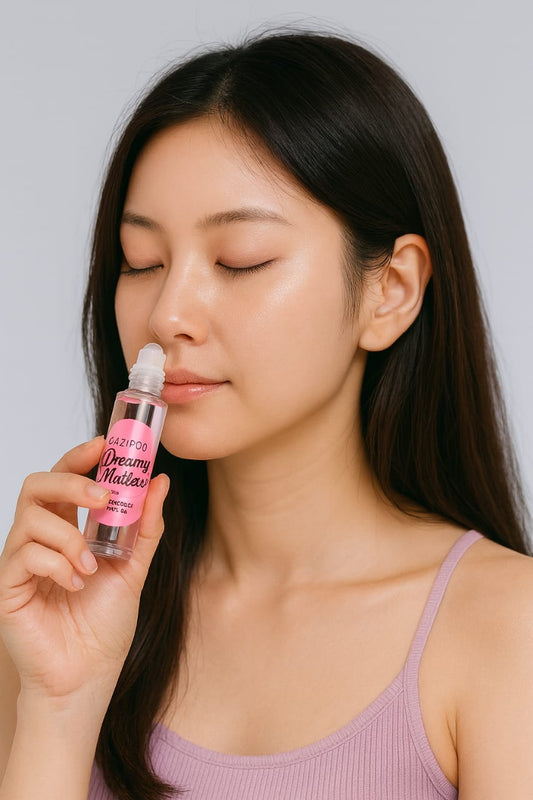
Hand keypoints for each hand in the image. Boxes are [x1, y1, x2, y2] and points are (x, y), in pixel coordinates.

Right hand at [0, 437, 168, 704]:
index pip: (65, 478)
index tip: (105, 444)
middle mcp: (40, 539)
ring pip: (31, 517)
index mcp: (67, 529)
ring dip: (70, 537)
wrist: (86, 677)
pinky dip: (58, 564)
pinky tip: (75, 585)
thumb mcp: (134, 569)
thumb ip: (145, 527)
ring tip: (91, 565)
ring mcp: (20, 561)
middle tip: (103, 495)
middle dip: (72, 480)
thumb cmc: (103, 625)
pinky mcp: (8, 586)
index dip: (80, 456)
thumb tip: (159, 482)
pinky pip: (25, 554)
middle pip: (38, 484)